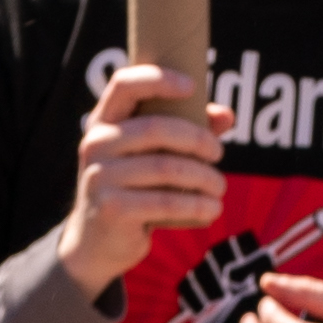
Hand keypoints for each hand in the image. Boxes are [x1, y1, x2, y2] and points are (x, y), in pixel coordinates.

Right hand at [53, 64, 229, 293]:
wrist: (95, 242)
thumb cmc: (132, 188)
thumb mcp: (150, 155)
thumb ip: (186, 130)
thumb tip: (227, 116)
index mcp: (102, 122)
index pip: (124, 84)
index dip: (158, 79)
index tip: (192, 85)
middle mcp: (95, 144)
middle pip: (156, 128)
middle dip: (197, 139)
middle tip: (218, 153)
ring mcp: (100, 177)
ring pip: (167, 167)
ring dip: (204, 177)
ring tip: (219, 187)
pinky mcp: (112, 209)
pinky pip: (166, 202)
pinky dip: (197, 205)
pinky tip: (212, 209)